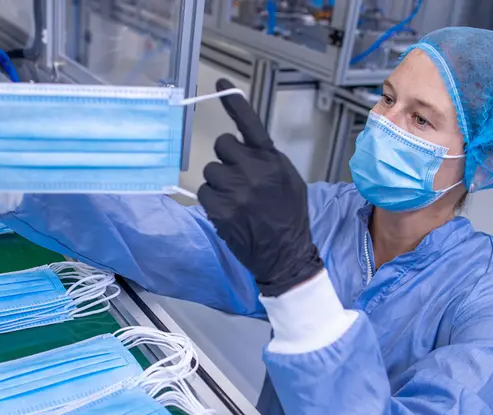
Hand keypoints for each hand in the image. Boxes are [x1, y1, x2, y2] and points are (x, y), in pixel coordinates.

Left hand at [198, 79, 322, 297]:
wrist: (285, 253)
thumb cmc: (288, 215)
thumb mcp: (289, 179)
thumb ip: (267, 159)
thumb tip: (243, 146)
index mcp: (272, 160)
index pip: (250, 124)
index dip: (233, 102)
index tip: (219, 84)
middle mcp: (254, 171)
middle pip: (221, 144)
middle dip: (226, 158)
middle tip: (238, 176)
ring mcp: (235, 191)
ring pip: (210, 170)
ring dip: (219, 182)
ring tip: (236, 198)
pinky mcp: (220, 209)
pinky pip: (204, 192)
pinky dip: (212, 200)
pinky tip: (228, 211)